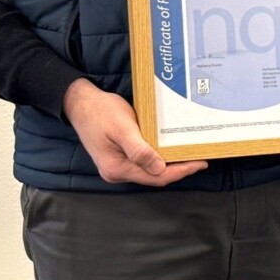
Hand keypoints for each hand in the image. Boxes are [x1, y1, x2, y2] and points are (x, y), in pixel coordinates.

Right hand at [63, 79, 207, 187]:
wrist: (80, 103)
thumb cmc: (100, 112)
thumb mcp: (122, 128)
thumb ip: (139, 150)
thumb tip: (159, 168)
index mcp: (117, 168)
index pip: (156, 177)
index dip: (180, 172)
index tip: (200, 163)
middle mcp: (116, 172)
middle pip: (154, 177)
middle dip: (178, 169)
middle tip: (200, 159)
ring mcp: (117, 166)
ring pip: (149, 171)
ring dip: (169, 165)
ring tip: (189, 155)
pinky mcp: (119, 157)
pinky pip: (143, 163)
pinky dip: (159, 158)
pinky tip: (170, 151)